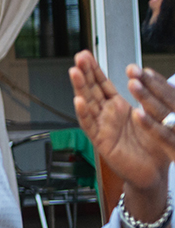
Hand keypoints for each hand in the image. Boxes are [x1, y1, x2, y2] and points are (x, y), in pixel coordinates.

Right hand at [70, 51, 168, 193]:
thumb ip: (144, 99)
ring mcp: (102, 127)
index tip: (86, 55)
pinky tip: (78, 102)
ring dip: (80, 88)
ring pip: (87, 104)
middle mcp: (106, 115)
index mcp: (118, 107)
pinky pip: (90, 126)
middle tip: (79, 57)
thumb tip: (141, 77)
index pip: (102, 84)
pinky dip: (83, 114)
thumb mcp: (151, 117)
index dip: (94, 70)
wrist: (153, 172)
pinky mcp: (101, 142)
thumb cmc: (152, 147)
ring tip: (74, 72)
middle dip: (84, 73)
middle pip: (92, 90)